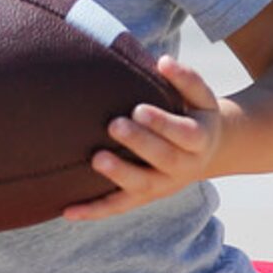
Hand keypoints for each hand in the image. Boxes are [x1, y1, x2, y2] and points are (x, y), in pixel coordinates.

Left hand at [61, 55, 225, 221]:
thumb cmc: (192, 114)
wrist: (204, 150)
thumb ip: (185, 79)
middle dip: (139, 143)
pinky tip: (68, 211)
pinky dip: (93, 210)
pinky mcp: (142, 197)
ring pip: (141, 186)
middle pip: (163, 159)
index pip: (185, 134)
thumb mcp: (200, 96)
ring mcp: (162, 185)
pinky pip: (117, 206)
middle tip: (114, 125)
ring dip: (119, 175)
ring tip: (97, 159)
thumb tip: (163, 61)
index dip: (163, 124)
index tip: (139, 108)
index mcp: (199, 139)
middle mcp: (183, 167)